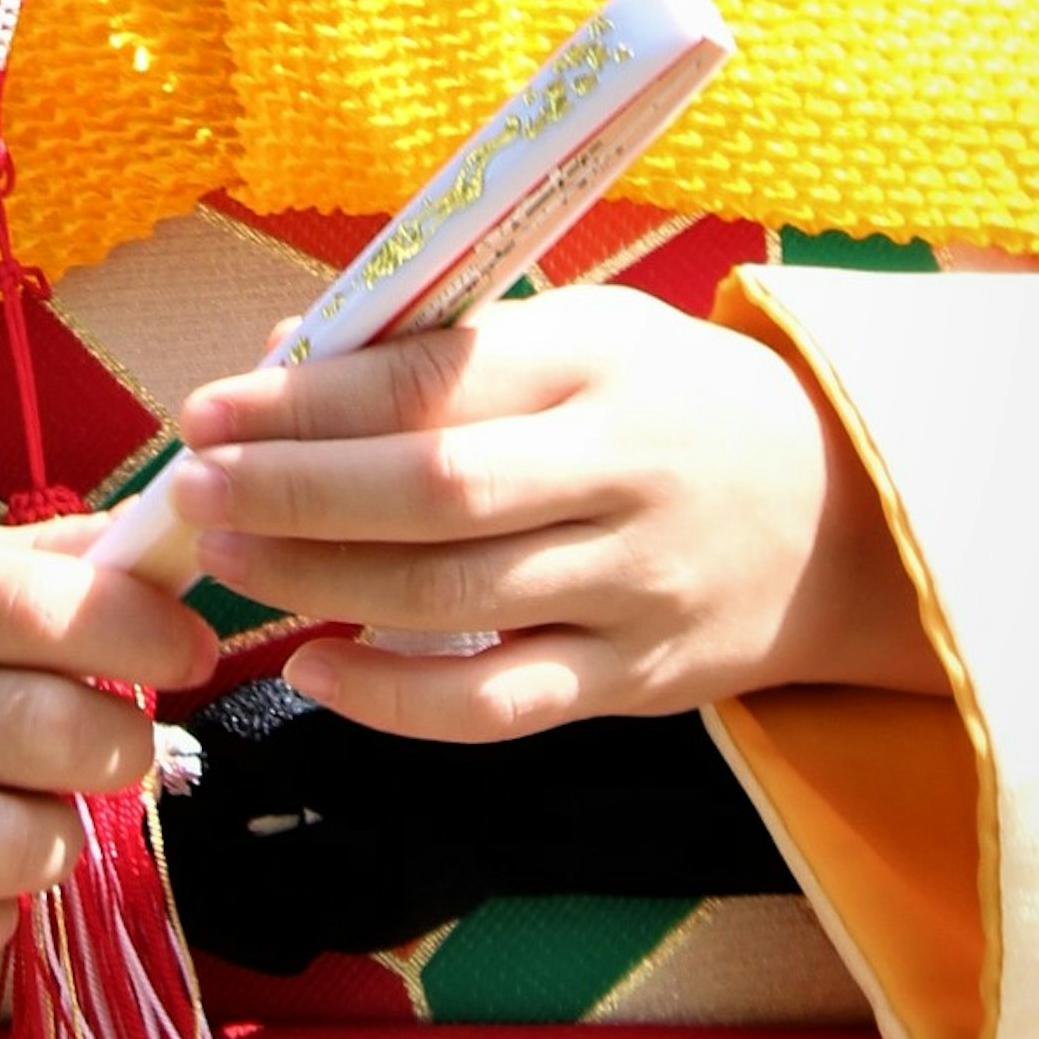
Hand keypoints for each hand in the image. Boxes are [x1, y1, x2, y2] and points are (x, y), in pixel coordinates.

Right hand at [0, 523, 211, 983]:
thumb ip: (33, 565)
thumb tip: (171, 544)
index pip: (31, 606)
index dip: (141, 630)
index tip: (192, 652)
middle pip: (36, 732)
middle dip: (122, 744)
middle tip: (121, 748)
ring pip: (3, 851)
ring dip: (62, 837)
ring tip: (47, 815)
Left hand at [160, 285, 936, 743]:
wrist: (845, 517)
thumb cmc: (676, 406)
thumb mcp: (592, 334)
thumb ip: (453, 352)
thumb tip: (285, 368)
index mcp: (601, 361)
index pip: (434, 379)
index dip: (308, 402)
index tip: (210, 409)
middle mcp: (620, 471)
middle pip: (435, 492)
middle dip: (297, 493)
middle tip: (193, 488)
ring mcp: (630, 585)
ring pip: (452, 600)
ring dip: (322, 584)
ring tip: (229, 561)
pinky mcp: (633, 680)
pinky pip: (498, 704)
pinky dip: (398, 699)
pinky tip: (318, 670)